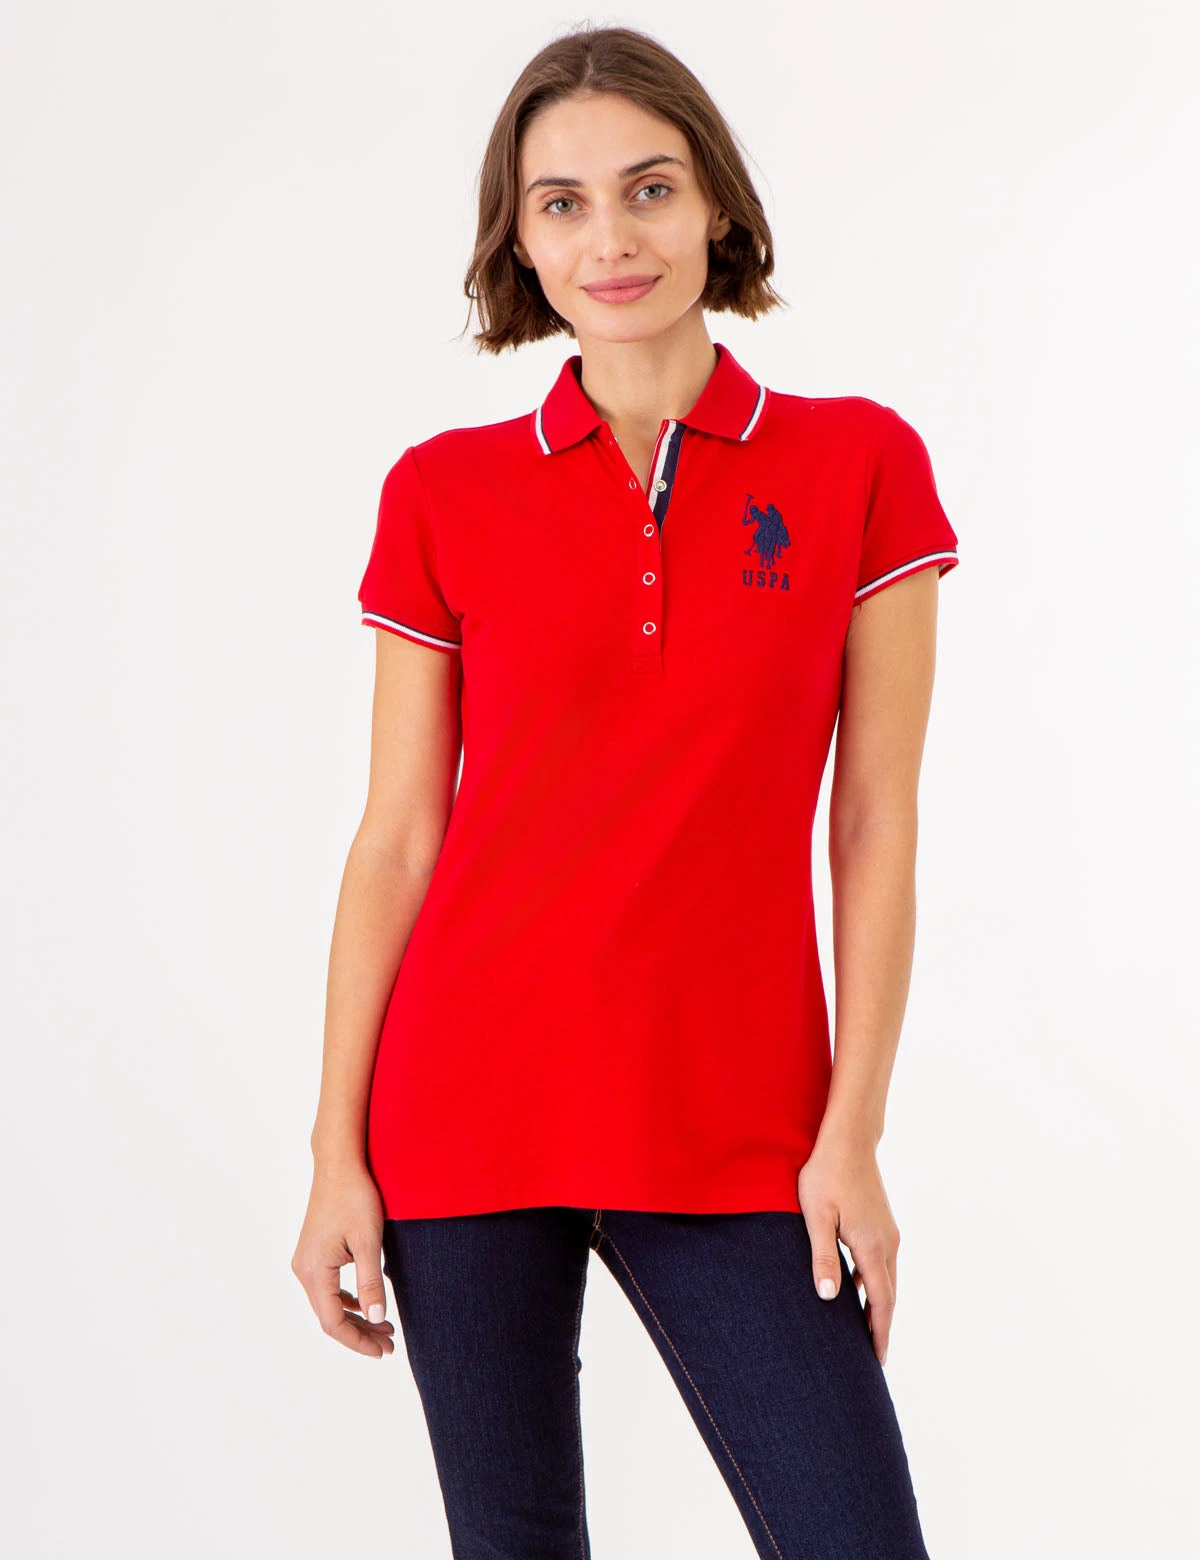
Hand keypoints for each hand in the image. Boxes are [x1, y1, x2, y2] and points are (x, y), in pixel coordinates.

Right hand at [291, 1161, 396, 1357]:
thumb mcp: (369, 1241)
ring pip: (328, 1303)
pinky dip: (348, 1301)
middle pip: (329, 1316)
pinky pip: (328, 1288)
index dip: (358, 1341)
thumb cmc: (356, 1197)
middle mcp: (303, 1269)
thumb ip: (371, 1282)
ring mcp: (306, 1261)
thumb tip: (377, 1319)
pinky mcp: (314, 1252)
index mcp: (314, 1270)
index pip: (333, 1322)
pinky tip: (368, 1303)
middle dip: (360, 1333)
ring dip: (356, 1318)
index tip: (384, 1351)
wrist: (339, 1163)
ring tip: (385, 1328)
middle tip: (391, 1344)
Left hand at [797, 1136, 898, 1366]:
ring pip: (887, 1278)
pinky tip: (858, 1287)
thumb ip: (823, 1256)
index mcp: (871, 1247)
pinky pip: (882, 1262)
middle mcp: (887, 1243)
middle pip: (889, 1295)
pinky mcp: (882, 1222)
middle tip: (873, 1356)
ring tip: (865, 1329)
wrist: (848, 1140)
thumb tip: (828, 1298)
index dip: (879, 1333)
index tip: (878, 1361)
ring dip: (879, 1304)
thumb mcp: (816, 1216)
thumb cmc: (826, 1175)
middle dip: (881, 1326)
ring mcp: (888, 1231)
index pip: (881, 1302)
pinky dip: (875, 1283)